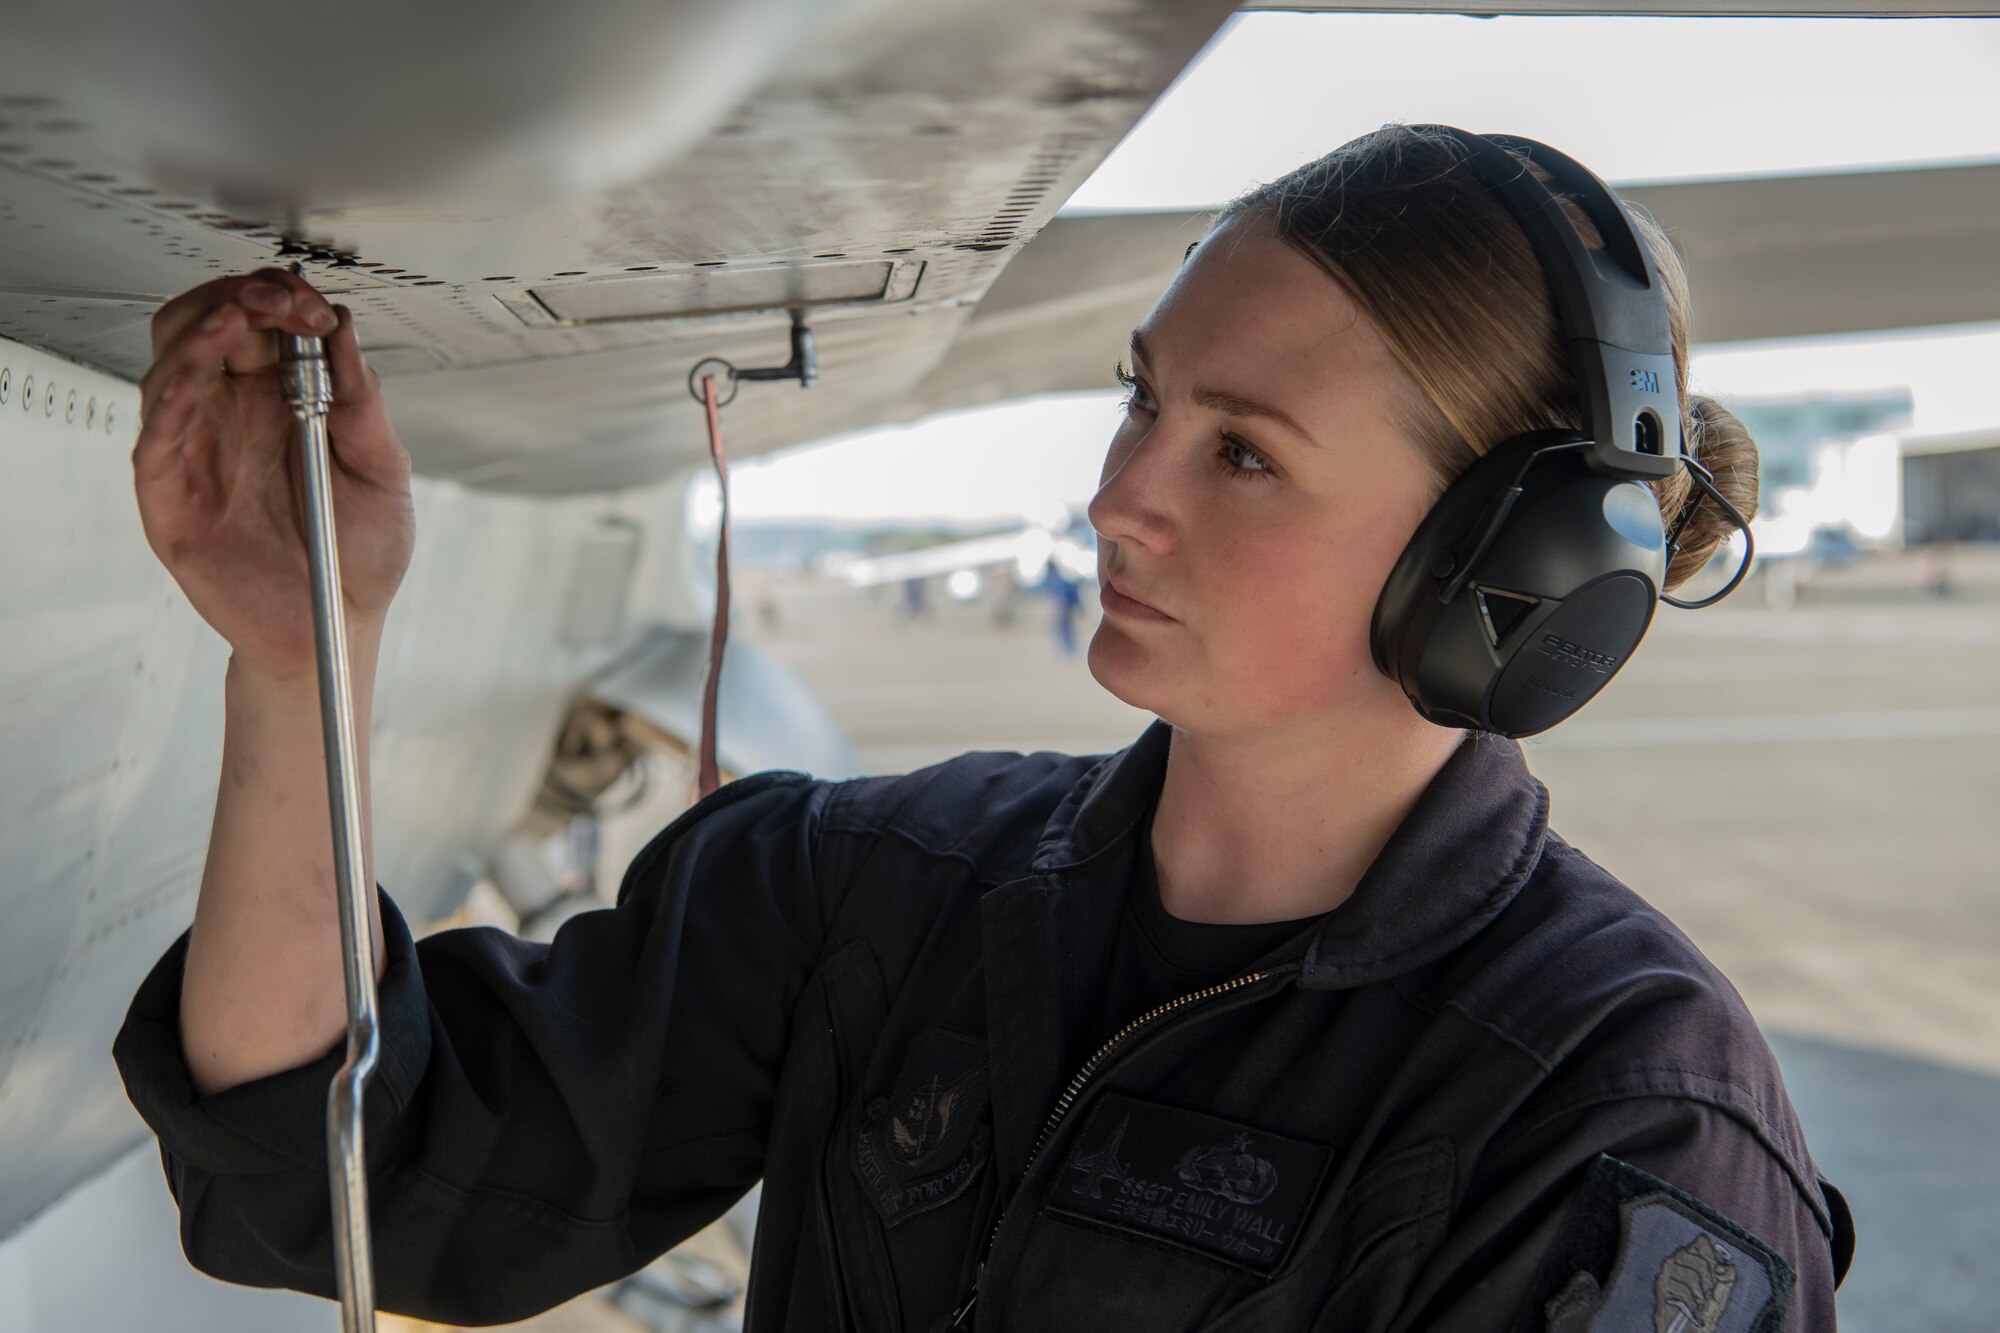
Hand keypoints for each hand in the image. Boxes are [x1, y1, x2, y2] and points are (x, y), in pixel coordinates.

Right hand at [132, 268, 414, 680]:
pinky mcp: (172, 501)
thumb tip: (345, 330)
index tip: (313, 306)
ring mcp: (196, 455)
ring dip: (198, 337)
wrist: (342, 627)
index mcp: (280, 401)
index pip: (255, 323)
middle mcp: (231, 418)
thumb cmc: (359, 553)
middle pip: (201, 329)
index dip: (277, 300)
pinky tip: (191, 385)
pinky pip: (155, 444)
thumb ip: (363, 402)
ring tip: (234, 320)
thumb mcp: (384, 470)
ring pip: (168, 372)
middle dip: (235, 301)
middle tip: (276, 302)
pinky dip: (168, 406)